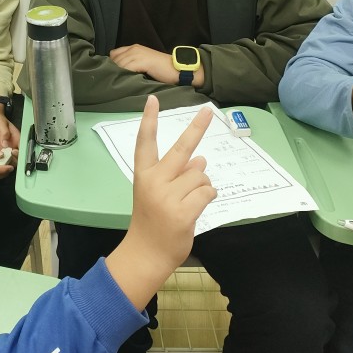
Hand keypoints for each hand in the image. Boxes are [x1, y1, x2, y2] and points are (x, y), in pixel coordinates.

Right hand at [106, 97, 216, 309]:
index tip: (153, 100)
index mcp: (143, 174)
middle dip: (197, 128)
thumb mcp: (155, 192)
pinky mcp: (184, 212)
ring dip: (202, 185)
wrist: (147, 252)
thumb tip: (200, 160)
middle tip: (208, 111)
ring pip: (200, 175)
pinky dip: (208, 196)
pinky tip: (196, 207)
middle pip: (182, 150)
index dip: (149, 120)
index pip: (145, 142)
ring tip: (189, 200)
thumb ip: (174, 174)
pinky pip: (207, 192)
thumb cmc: (152, 220)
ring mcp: (169, 197)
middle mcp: (155, 181)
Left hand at [110, 45, 178, 84]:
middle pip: (115, 59)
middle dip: (111, 70)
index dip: (111, 64)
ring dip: (115, 73)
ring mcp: (138, 54)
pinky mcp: (142, 61)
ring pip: (119, 64)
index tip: (109, 74)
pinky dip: (123, 75)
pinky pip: (127, 68)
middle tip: (109, 81)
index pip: (114, 53)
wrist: (177, 69)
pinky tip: (122, 82)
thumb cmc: (162, 69)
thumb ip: (132, 64)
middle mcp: (134, 48)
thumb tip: (118, 72)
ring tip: (113, 83)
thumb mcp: (144, 63)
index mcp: (134, 48)